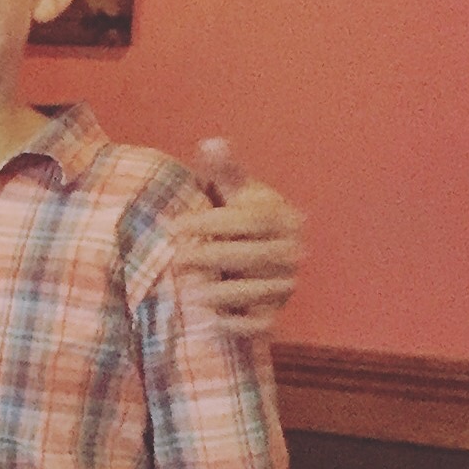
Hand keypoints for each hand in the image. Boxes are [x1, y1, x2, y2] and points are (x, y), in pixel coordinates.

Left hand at [174, 141, 304, 335]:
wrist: (257, 254)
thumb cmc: (237, 215)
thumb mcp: (233, 190)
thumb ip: (223, 169)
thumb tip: (211, 143)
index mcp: (283, 218)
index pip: (252, 221)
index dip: (214, 224)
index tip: (176, 227)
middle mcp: (292, 252)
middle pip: (254, 257)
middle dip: (213, 258)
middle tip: (176, 259)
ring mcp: (286, 284)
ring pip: (258, 291)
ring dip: (224, 294)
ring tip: (190, 294)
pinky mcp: (276, 313)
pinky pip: (262, 323)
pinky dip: (239, 325)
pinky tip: (211, 321)